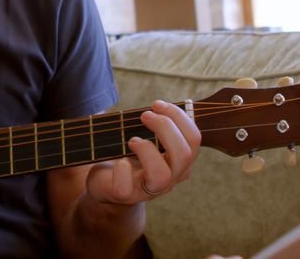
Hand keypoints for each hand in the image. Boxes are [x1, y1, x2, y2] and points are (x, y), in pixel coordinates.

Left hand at [85, 100, 199, 204]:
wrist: (106, 179)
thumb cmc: (129, 151)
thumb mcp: (147, 135)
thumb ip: (159, 123)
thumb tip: (160, 106)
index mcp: (179, 160)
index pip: (193, 139)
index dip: (179, 117)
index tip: (157, 104)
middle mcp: (170, 177)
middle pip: (185, 154)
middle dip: (165, 127)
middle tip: (145, 115)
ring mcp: (148, 189)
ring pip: (162, 175)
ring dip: (147, 150)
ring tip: (132, 140)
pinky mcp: (124, 195)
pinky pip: (125, 188)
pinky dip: (121, 170)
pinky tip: (119, 160)